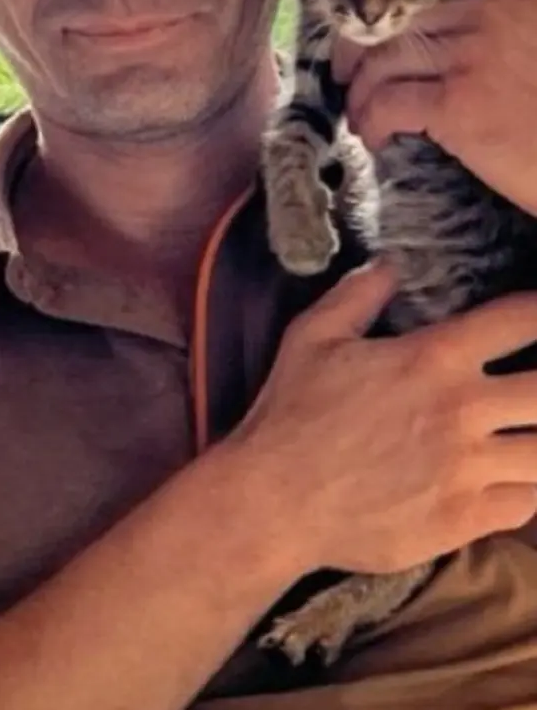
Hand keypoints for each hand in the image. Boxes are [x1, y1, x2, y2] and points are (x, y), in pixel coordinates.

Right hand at [227, 261, 536, 579]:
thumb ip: (356, 295)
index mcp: (431, 359)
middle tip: (529, 389)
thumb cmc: (289, 415)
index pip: (520, 320)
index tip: (536, 317)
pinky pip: (525, 504)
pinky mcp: (460, 521)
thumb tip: (391, 264)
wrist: (274, 500)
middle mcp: (461, 411)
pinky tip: (507, 479)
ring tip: (522, 433)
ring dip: (536, 439)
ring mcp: (466, 471)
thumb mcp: (310, 339)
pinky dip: (523, 488)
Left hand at [332, 0, 536, 213]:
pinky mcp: (457, 106)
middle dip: (361, 54)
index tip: (370, 37)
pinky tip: (375, 139)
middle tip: (351, 83)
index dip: (392, 8)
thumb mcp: (532, 49)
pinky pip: (389, 104)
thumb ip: (500, 30)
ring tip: (361, 120)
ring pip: (385, 63)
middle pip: (400, 23)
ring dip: (361, 95)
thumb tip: (440, 44)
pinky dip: (371, 122)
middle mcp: (491, 17)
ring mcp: (472, 60)